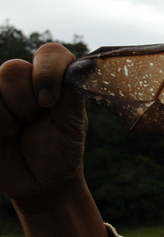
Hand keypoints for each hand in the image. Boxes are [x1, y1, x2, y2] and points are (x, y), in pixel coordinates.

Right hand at [0, 44, 85, 203]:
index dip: (47, 72)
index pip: (49, 53)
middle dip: (24, 101)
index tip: (49, 101)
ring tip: (15, 131)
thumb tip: (81, 70)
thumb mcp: (72, 126)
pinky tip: (1, 135)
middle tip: (31, 121)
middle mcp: (22, 82)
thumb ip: (71, 97)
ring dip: (5, 116)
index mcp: (51, 80)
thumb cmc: (61, 151)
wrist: (41, 183)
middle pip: (13, 68)